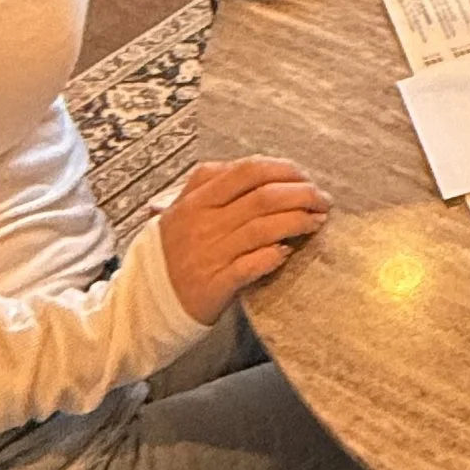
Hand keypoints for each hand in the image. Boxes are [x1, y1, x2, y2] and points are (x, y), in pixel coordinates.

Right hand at [157, 156, 330, 322]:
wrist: (146, 301)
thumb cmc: (172, 252)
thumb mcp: (180, 209)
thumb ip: (210, 184)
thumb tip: (256, 168)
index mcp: (197, 199)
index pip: (248, 171)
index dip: (284, 170)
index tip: (305, 176)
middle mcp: (203, 223)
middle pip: (264, 197)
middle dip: (302, 194)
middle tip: (323, 200)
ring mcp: (210, 254)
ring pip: (264, 229)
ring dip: (298, 222)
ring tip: (317, 221)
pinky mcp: (216, 284)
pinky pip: (253, 265)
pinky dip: (275, 256)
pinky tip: (289, 252)